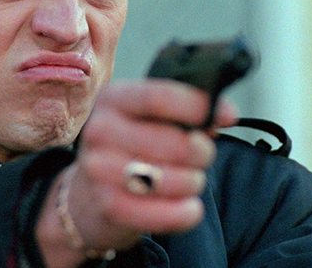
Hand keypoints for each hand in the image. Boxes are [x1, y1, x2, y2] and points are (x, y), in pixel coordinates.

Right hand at [36, 79, 236, 267]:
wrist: (86, 196)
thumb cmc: (129, 148)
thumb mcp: (150, 119)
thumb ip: (189, 112)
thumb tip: (224, 114)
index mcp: (113, 99)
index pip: (158, 96)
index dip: (196, 106)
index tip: (221, 115)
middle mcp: (100, 130)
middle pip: (174, 143)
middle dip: (202, 152)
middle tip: (203, 155)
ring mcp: (100, 170)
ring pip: (172, 180)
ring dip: (193, 182)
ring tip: (190, 180)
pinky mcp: (108, 206)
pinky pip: (162, 214)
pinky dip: (185, 213)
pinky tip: (190, 208)